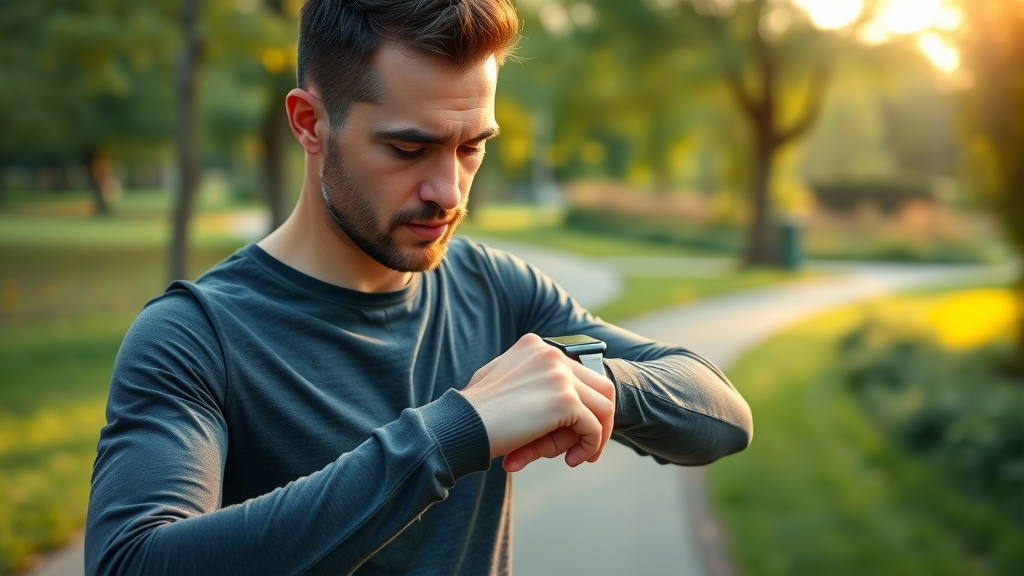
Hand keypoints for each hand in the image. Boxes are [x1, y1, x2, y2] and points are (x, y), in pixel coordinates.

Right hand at [458, 334, 615, 471]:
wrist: (461, 425)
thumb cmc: (474, 413)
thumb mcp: (500, 386)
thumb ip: (529, 384)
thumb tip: (563, 406)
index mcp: (535, 346)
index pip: (578, 372)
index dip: (583, 402)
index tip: (572, 428)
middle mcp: (551, 354)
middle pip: (600, 386)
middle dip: (597, 418)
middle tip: (585, 444)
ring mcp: (560, 376)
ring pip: (604, 407)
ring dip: (595, 435)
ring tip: (578, 455)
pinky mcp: (565, 401)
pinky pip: (594, 428)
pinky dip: (590, 446)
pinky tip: (572, 460)